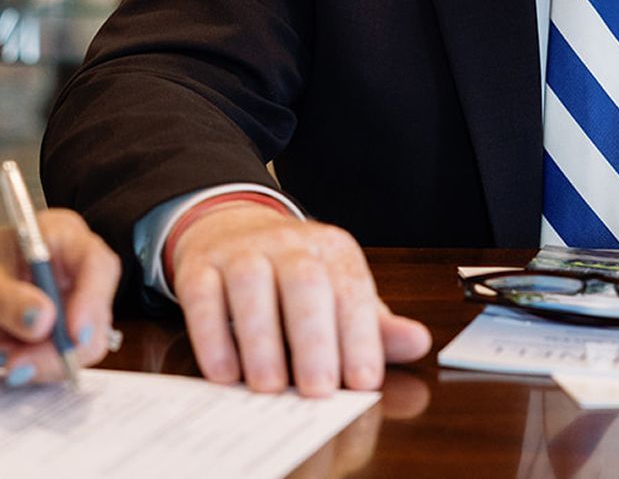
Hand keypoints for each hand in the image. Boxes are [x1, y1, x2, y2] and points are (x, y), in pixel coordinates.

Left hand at [0, 211, 119, 382]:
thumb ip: (10, 300)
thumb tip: (44, 320)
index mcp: (58, 238)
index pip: (96, 265)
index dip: (93, 299)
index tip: (73, 332)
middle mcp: (69, 273)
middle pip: (95, 316)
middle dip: (64, 347)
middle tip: (23, 363)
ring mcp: (63, 308)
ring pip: (81, 347)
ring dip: (46, 363)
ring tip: (6, 358)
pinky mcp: (51, 339)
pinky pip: (61, 363)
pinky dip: (36, 369)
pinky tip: (6, 358)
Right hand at [169, 205, 430, 395]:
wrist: (232, 228)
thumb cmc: (295, 277)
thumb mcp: (340, 294)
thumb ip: (375, 325)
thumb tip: (418, 342)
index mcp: (333, 251)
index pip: (352, 290)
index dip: (359, 337)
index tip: (362, 381)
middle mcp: (289, 244)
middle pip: (305, 282)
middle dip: (313, 338)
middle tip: (317, 389)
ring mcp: (241, 251)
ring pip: (251, 284)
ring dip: (260, 339)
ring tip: (268, 386)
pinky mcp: (200, 265)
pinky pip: (203, 295)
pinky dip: (210, 334)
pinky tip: (224, 372)